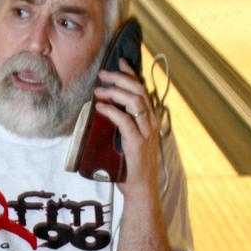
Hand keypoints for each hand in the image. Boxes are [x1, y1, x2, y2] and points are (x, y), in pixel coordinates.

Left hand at [94, 58, 160, 195]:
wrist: (140, 188)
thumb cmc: (131, 164)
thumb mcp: (129, 137)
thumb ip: (123, 121)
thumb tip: (107, 106)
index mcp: (150, 118)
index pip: (143, 89)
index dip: (131, 73)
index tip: (119, 61)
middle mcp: (151, 122)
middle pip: (139, 90)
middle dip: (120, 78)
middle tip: (103, 74)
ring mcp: (146, 132)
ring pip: (134, 102)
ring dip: (115, 92)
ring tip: (99, 90)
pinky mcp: (137, 143)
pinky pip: (125, 121)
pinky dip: (112, 111)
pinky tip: (100, 107)